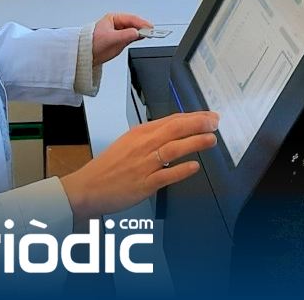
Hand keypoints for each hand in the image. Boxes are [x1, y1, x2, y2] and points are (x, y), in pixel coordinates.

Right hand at [58, 111, 218, 222]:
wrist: (88, 187)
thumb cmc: (108, 167)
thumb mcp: (128, 143)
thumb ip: (150, 137)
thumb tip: (175, 131)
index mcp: (139, 134)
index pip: (170, 120)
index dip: (192, 117)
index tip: (208, 116)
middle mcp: (142, 146)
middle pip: (174, 129)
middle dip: (197, 124)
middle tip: (215, 122)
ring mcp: (143, 165)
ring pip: (173, 149)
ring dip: (194, 143)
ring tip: (211, 140)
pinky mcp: (144, 184)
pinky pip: (166, 175)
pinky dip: (181, 170)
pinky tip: (194, 166)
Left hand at [92, 12, 152, 65]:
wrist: (86, 55)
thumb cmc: (92, 43)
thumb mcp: (110, 38)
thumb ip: (124, 35)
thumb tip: (136, 32)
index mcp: (112, 18)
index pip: (130, 18)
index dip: (141, 22)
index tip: (149, 27)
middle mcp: (117, 24)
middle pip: (134, 23)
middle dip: (143, 27)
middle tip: (152, 31)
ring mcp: (119, 32)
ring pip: (134, 29)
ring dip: (141, 31)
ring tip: (150, 34)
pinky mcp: (120, 40)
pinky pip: (132, 36)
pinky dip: (138, 36)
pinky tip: (143, 37)